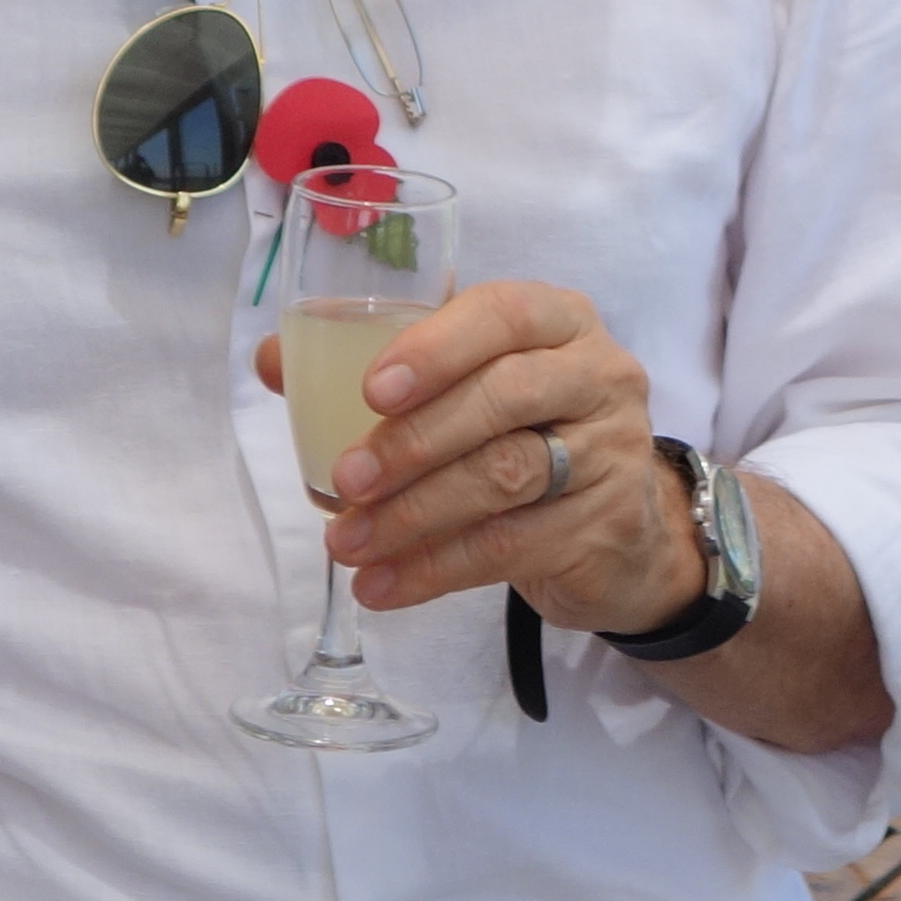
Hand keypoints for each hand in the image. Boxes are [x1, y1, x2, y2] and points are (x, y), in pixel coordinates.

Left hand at [250, 277, 699, 632]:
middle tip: (344, 482)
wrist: (624, 528)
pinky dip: (436, 569)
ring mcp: (611, 452)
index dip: (436, 349)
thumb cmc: (528, 434)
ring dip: (413, 515)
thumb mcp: (470, 388)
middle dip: (414, 442)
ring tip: (346, 544)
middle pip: (505, 399)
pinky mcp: (606, 525)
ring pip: (506, 477)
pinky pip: (512, 547)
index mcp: (559, 321)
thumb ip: (381, 370)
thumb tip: (275, 360)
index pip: (505, 313)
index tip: (371, 391)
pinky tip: (384, 586)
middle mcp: (599, 375)